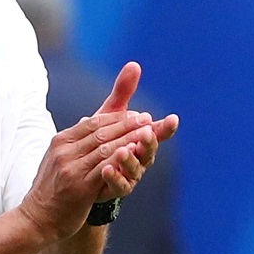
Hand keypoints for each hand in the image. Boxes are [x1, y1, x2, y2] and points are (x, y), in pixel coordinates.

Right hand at [20, 109, 160, 239]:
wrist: (37, 217)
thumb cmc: (50, 189)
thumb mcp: (57, 158)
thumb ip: (74, 141)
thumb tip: (87, 122)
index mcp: (60, 141)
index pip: (92, 123)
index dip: (116, 117)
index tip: (135, 114)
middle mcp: (64, 152)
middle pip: (101, 132)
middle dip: (127, 124)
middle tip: (147, 118)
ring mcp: (71, 169)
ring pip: (105, 148)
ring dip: (129, 139)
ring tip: (147, 133)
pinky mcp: (80, 188)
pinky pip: (105, 170)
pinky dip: (121, 160)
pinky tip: (134, 155)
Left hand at [93, 62, 177, 199]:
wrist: (80, 172)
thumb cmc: (100, 141)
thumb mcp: (109, 115)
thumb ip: (122, 93)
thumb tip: (134, 64)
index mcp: (140, 141)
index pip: (155, 132)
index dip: (165, 127)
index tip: (173, 118)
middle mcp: (139, 159)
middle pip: (148, 152)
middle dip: (148, 142)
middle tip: (146, 132)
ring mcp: (128, 176)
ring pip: (134, 170)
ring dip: (130, 159)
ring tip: (122, 150)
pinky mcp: (114, 189)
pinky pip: (118, 186)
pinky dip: (114, 177)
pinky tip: (106, 169)